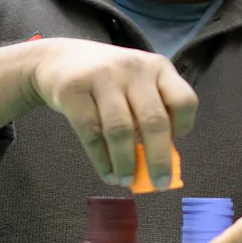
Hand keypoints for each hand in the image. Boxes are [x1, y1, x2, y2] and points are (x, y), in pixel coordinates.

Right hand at [30, 38, 196, 188]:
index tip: (174, 144)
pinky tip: (107, 174)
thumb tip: (158, 162)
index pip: (183, 100)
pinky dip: (102, 160)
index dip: (183, 126)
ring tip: (126, 181)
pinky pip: (91, 133)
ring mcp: (103, 77)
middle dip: (158, 159)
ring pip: (120, 129)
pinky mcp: (74, 89)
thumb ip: (150, 113)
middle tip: (160, 184)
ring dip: (126, 162)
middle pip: (154, 120)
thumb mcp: (136, 84)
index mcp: (157, 68)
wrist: (58, 58)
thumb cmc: (108, 80)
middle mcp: (134, 69)